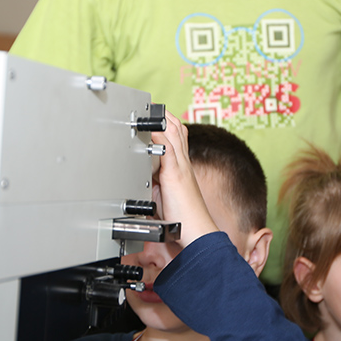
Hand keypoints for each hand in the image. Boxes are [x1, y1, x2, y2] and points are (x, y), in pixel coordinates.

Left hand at [151, 114, 217, 246]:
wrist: (196, 233)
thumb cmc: (183, 219)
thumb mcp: (165, 194)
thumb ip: (156, 180)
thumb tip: (144, 175)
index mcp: (181, 166)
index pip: (177, 136)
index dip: (167, 123)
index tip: (156, 116)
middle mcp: (183, 163)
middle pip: (177, 128)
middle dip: (164, 115)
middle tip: (150, 107)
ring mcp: (180, 167)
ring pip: (174, 133)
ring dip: (161, 120)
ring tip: (148, 110)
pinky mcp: (175, 175)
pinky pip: (167, 149)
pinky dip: (157, 137)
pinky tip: (149, 131)